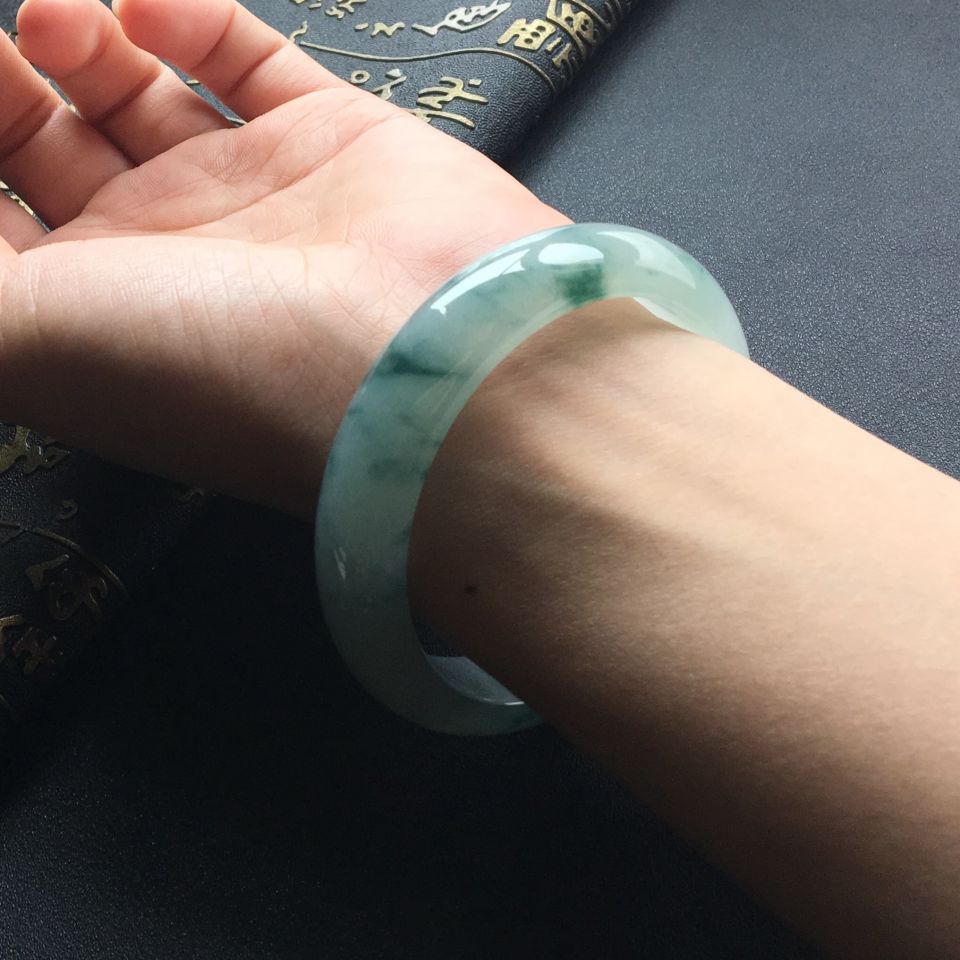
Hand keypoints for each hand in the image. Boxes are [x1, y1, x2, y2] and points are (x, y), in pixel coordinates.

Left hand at [0, 0, 565, 516]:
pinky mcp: (331, 140)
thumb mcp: (19, 338)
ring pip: (137, 91)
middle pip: (43, 148)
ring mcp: (251, 196)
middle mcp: (165, 260)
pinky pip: (241, 56)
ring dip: (75, 32)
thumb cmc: (219, 366)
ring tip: (58, 14)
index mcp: (87, 318)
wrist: (419, 357)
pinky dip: (183, 10)